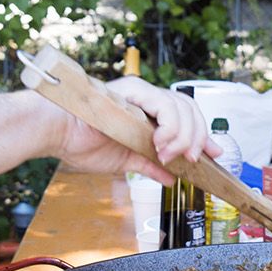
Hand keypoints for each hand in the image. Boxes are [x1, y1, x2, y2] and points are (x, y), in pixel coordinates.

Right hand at [53, 77, 214, 181]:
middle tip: (194, 158)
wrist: (56, 133)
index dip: (202, 135)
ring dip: (184, 134)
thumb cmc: (81, 142)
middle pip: (188, 109)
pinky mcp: (133, 91)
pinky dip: (170, 126)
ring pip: (180, 106)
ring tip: (173, 154)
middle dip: (198, 136)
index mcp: (146, 112)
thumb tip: (171, 179)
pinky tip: (161, 144)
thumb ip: (150, 166)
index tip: (214, 154)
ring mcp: (140, 93)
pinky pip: (164, 105)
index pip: (185, 118)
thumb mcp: (125, 160)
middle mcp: (146, 99)